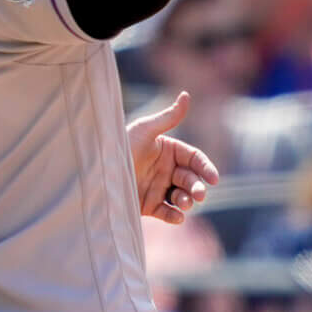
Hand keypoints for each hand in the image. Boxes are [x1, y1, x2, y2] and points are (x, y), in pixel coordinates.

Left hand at [128, 89, 216, 223]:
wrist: (97, 173)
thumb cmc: (120, 146)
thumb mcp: (145, 131)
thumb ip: (168, 117)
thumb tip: (186, 95)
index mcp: (168, 151)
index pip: (194, 159)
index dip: (206, 168)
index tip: (213, 179)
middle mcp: (166, 170)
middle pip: (191, 179)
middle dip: (197, 187)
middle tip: (199, 194)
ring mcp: (158, 188)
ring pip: (182, 197)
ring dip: (187, 201)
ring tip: (183, 203)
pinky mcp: (149, 206)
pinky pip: (167, 213)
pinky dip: (175, 216)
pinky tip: (177, 216)